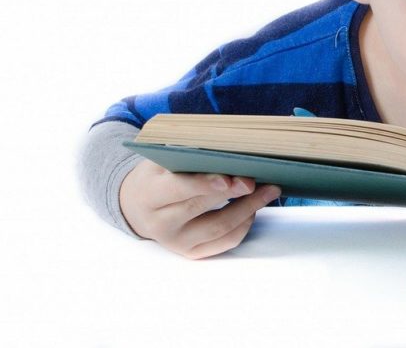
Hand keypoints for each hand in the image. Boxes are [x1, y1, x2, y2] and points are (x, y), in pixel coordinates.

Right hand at [119, 159, 280, 258]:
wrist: (136, 205)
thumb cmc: (157, 175)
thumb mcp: (162, 159)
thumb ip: (189, 156)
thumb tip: (229, 152)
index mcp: (149, 194)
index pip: (177, 189)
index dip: (204, 184)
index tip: (229, 178)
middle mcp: (160, 223)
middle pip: (201, 209)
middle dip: (233, 194)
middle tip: (257, 180)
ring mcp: (176, 241)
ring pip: (218, 228)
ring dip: (248, 209)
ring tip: (269, 191)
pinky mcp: (191, 252)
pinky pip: (224, 242)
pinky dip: (243, 225)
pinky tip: (254, 208)